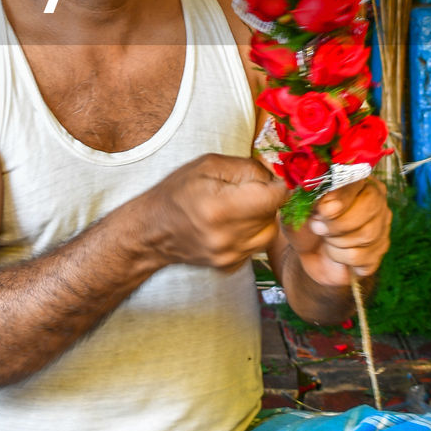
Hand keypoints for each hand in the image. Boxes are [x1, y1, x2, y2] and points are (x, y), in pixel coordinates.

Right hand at [146, 154, 288, 271]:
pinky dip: (251, 233)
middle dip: (266, 198)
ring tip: (238, 206)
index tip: (269, 178)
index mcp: (220, 208)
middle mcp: (227, 237)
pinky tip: (231, 223)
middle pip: (273, 214)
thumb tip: (278, 174)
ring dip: (261, 216)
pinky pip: (256, 246)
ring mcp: (229, 256)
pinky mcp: (230, 266)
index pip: (274, 197)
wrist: (152, 230)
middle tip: (245, 189)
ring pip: (269, 232)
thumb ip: (248, 167)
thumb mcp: (209, 165)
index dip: (277, 184)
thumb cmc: (177, 191)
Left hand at [287, 174, 390, 286]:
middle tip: (318, 227)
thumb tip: (304, 190)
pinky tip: (334, 252)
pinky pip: (363, 256)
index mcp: (355, 178)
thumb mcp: (294, 205)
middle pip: (368, 207)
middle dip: (337, 223)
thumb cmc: (304, 221)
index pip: (356, 181)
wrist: (308, 252)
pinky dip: (340, 257)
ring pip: (367, 234)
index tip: (319, 211)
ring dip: (335, 241)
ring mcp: (381, 225)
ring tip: (325, 238)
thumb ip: (296, 193)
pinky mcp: (379, 251)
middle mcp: (375, 198)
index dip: (336, 199)